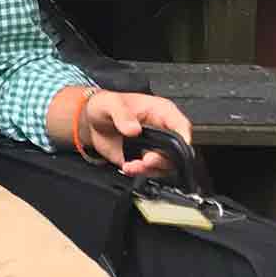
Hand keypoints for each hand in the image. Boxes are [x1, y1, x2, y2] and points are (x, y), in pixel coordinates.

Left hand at [79, 91, 193, 177]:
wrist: (91, 121)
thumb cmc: (106, 105)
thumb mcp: (112, 104)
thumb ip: (122, 115)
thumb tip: (134, 129)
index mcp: (161, 112)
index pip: (181, 125)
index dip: (184, 136)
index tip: (180, 145)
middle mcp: (162, 131)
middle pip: (177, 150)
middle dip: (164, 159)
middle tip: (148, 160)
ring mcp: (154, 147)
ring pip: (165, 165)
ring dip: (151, 169)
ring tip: (133, 165)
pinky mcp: (144, 159)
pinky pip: (149, 171)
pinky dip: (140, 172)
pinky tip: (128, 167)